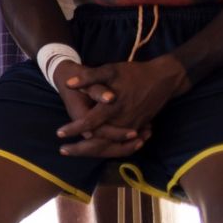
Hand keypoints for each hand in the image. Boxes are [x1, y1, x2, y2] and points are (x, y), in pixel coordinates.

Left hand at [55, 57, 185, 147]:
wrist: (163, 79)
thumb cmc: (134, 73)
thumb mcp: (110, 70)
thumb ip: (89, 78)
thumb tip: (68, 83)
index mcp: (112, 108)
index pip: (89, 123)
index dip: (73, 129)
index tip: (59, 133)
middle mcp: (122, 121)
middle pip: (100, 143)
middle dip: (81, 149)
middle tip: (63, 151)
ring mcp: (133, 126)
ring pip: (112, 147)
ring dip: (94, 151)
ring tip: (77, 152)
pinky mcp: (139, 127)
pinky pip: (124, 144)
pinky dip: (111, 149)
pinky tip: (99, 150)